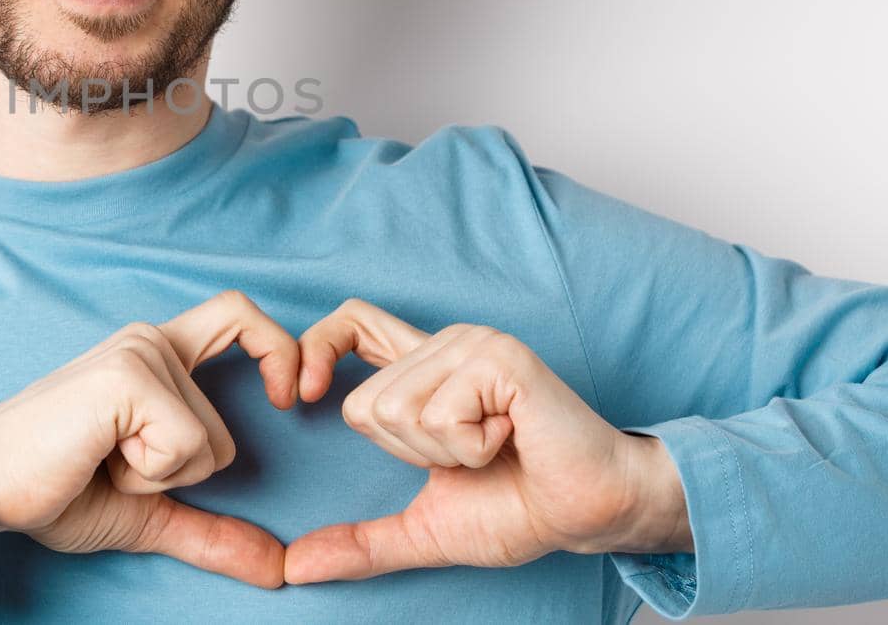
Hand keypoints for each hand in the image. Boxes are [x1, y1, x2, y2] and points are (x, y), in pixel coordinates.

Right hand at [0, 290, 300, 588]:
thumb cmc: (52, 487)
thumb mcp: (146, 511)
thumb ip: (211, 531)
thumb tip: (278, 567)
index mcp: (155, 354)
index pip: (239, 315)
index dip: (280, 350)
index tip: (289, 400)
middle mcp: (149, 340)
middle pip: (228, 431)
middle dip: (178, 476)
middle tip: (110, 463)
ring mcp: (139, 353)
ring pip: (209, 445)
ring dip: (156, 476)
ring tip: (97, 457)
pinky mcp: (126, 377)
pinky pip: (185, 446)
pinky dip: (145, 473)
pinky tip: (95, 454)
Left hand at [284, 297, 691, 583]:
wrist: (590, 513)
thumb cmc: (519, 507)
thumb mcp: (425, 527)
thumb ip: (363, 542)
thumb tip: (297, 566)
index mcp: (423, 368)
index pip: (350, 322)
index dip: (316, 349)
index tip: (302, 397)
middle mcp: (444, 344)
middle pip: (364, 404)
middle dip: (410, 454)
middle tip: (470, 454)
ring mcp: (473, 344)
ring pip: (396, 410)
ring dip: (445, 453)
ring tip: (494, 446)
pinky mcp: (499, 358)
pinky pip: (440, 416)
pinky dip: (472, 449)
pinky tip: (512, 438)